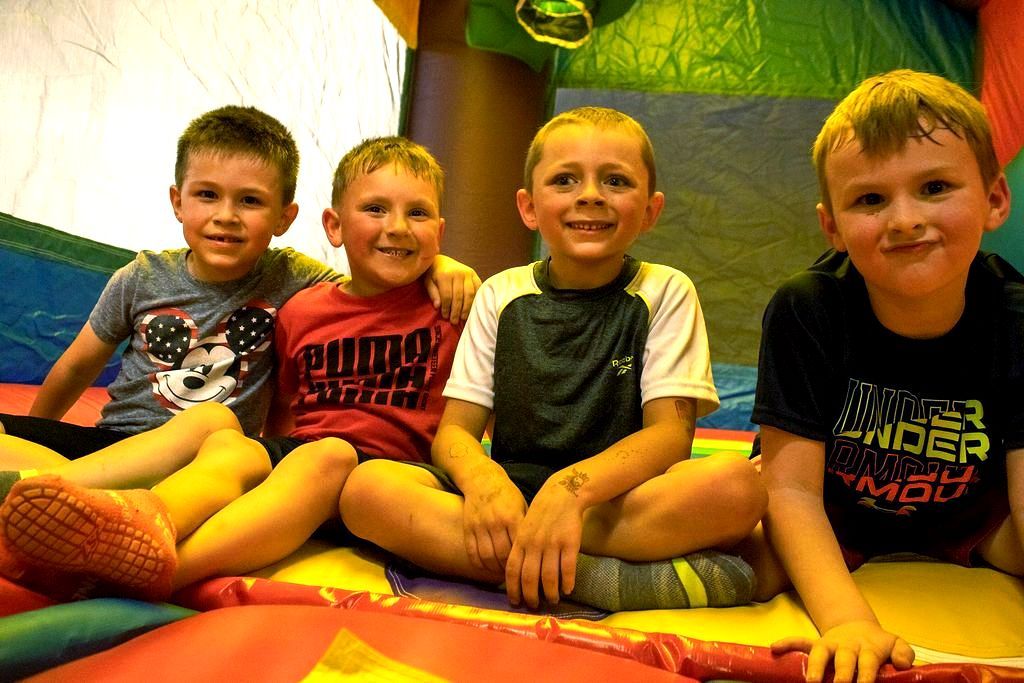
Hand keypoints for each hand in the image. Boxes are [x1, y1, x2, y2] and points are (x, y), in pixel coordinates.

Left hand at [425, 255, 480, 321]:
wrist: (441, 260)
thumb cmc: (433, 273)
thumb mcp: (428, 282)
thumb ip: (432, 293)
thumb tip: (438, 306)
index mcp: (445, 274)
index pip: (447, 296)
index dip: (447, 308)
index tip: (445, 316)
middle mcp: (458, 273)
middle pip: (459, 296)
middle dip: (457, 311)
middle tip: (455, 321)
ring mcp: (468, 273)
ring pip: (470, 294)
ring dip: (467, 308)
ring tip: (463, 318)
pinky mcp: (474, 274)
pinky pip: (478, 288)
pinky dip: (476, 299)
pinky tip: (472, 308)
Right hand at [462, 465, 527, 574]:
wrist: (482, 480)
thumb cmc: (507, 496)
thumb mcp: (522, 506)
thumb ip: (527, 527)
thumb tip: (538, 552)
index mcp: (512, 516)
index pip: (519, 547)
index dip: (524, 562)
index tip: (529, 570)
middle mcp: (495, 521)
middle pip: (503, 555)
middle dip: (510, 570)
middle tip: (517, 577)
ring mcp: (480, 525)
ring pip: (487, 557)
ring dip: (495, 569)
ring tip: (504, 574)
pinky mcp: (468, 528)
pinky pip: (473, 553)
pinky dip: (481, 564)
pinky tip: (489, 567)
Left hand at [504, 480, 585, 607]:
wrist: (562, 495)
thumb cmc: (541, 515)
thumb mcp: (524, 528)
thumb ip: (520, 549)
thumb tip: (515, 576)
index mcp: (520, 541)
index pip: (512, 570)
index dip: (513, 589)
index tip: (515, 602)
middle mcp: (534, 544)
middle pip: (529, 577)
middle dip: (531, 596)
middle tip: (534, 606)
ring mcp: (552, 544)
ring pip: (549, 576)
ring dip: (550, 593)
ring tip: (553, 600)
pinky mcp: (570, 543)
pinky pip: (567, 568)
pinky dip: (567, 582)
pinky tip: (568, 589)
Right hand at [772, 620, 914, 682]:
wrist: (859, 628)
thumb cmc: (879, 644)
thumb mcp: (896, 644)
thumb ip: (904, 652)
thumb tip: (903, 665)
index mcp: (868, 648)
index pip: (868, 662)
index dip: (866, 675)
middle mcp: (847, 646)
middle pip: (843, 659)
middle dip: (841, 675)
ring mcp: (830, 644)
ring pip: (819, 653)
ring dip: (814, 667)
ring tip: (811, 682)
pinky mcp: (817, 644)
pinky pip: (800, 641)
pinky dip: (787, 643)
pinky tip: (775, 648)